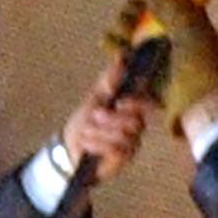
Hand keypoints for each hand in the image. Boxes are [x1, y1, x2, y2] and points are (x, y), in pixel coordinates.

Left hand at [60, 65, 149, 183]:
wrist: (70, 147)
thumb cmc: (84, 120)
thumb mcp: (94, 97)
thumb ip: (108, 80)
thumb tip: (121, 58)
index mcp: (131, 109)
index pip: (148, 103)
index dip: (137, 103)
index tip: (119, 102)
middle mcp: (136, 126)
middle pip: (134, 121)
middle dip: (110, 119)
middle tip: (93, 117)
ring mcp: (131, 143)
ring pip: (124, 136)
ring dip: (99, 133)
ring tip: (86, 133)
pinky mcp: (123, 159)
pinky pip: (117, 150)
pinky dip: (98, 145)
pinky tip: (87, 144)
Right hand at [112, 0, 217, 134]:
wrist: (193, 104)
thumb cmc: (196, 64)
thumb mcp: (186, 25)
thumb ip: (164, 2)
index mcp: (187, 22)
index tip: (139, 0)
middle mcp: (170, 36)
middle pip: (140, 14)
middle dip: (129, 14)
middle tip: (128, 24)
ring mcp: (154, 54)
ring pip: (127, 32)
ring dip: (118, 30)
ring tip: (120, 39)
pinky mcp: (140, 72)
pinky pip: (120, 54)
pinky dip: (112, 47)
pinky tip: (113, 48)